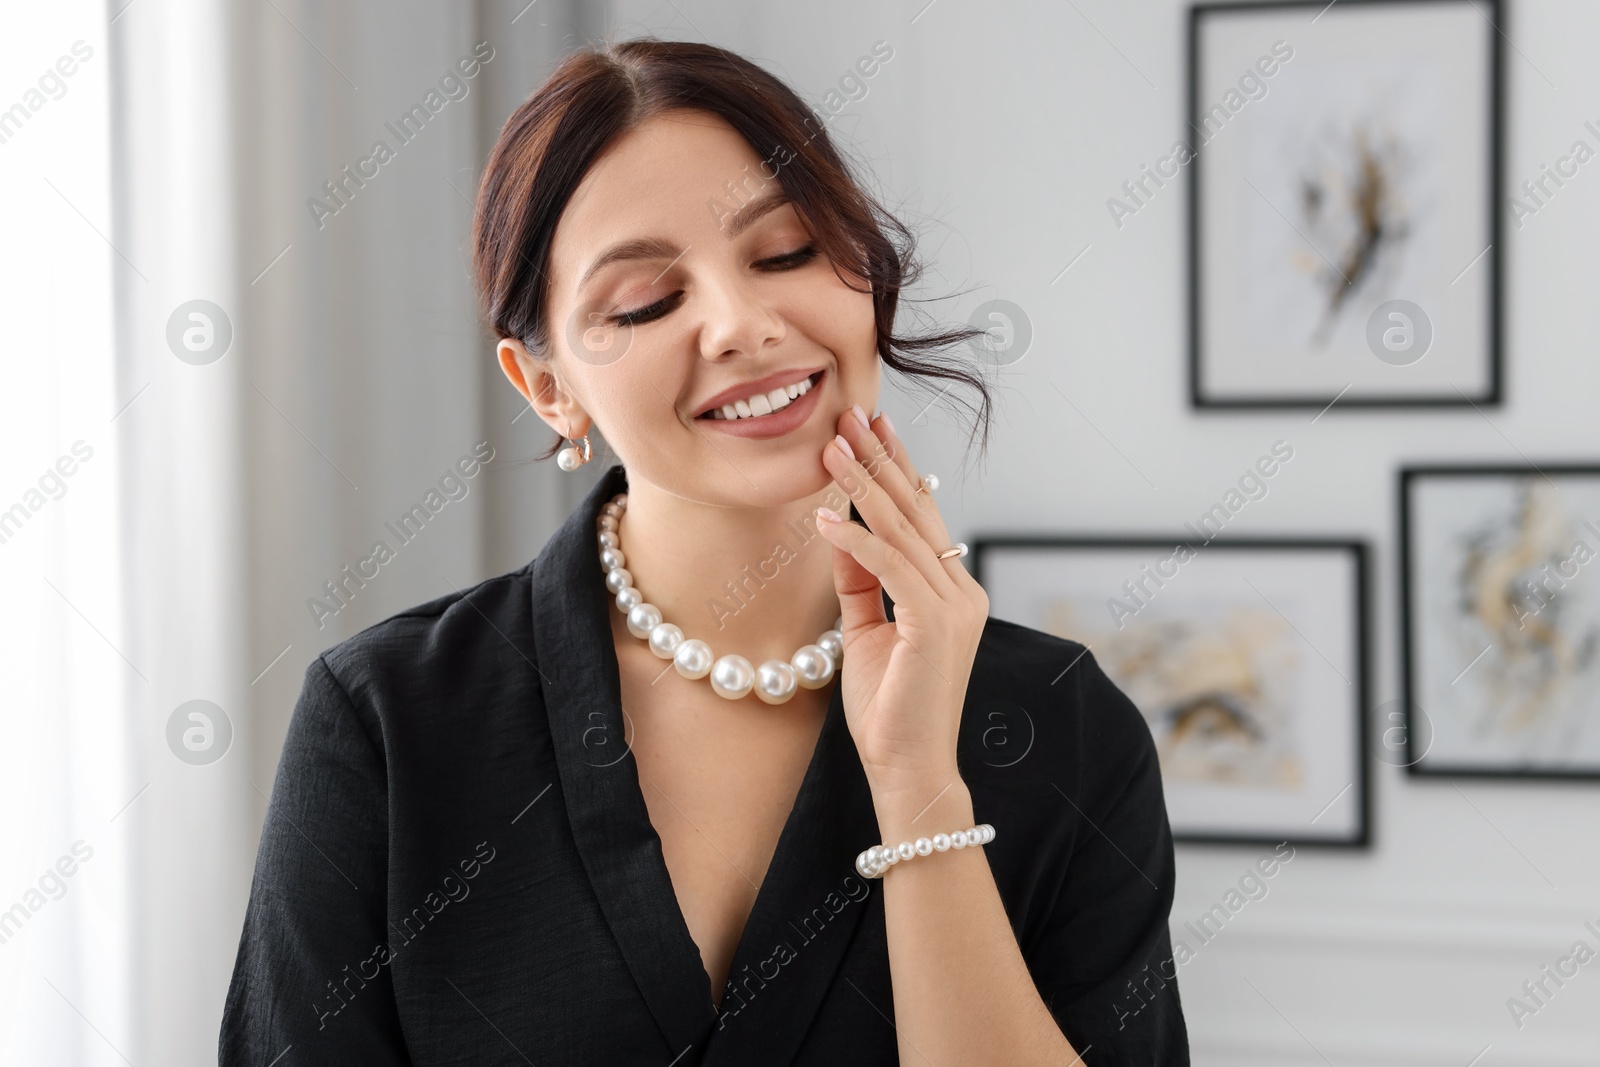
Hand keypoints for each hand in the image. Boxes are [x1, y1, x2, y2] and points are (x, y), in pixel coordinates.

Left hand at [813, 404, 989, 800]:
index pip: (921, 517)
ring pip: (903, 530)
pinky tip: (824, 518)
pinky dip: (855, 540)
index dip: (894, 471)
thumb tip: (840, 531)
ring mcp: (953, 607)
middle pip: (917, 510)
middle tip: (851, 414)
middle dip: (880, 460)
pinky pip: (890, 567)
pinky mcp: (936, 625)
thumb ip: (861, 583)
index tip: (869, 431)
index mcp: (950, 593)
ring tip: (830, 448)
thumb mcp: (868, 631)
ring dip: (861, 486)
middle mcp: (960, 592)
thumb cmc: (889, 709)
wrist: (907, 768)